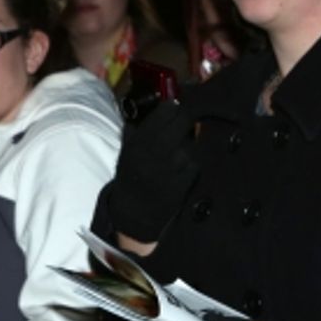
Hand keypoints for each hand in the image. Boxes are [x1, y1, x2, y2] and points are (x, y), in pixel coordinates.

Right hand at [103, 99, 197, 243]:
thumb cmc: (130, 178)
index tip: (173, 110)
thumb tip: (153, 109)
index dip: (173, 108)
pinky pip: (194, 164)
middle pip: (184, 121)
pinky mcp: (185, 180)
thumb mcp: (126, 152)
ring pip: (191, 143)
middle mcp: (156, 150)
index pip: (167, 110)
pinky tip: (178, 173)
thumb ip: (137, 130)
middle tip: (181, 126)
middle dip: (184, 122)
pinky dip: (189, 166)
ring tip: (175, 157)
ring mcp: (173, 165)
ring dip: (186, 147)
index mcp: (140, 141)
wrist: (134, 212)